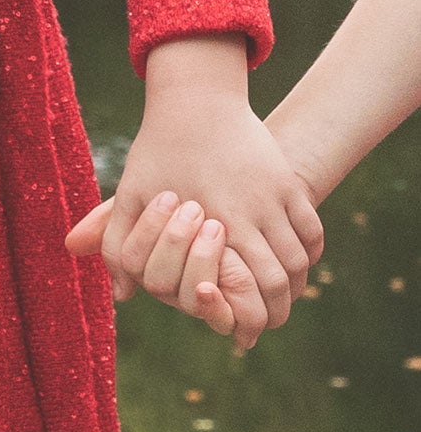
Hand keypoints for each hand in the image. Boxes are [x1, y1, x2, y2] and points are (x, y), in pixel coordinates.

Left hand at [62, 32, 320, 339]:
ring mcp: (276, 195)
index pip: (251, 287)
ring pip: (301, 258)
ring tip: (280, 297)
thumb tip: (124, 296)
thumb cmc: (157, 150)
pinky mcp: (288, 182)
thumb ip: (119, 246)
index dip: (250, 316)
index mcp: (216, 220)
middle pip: (282, 279)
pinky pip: (313, 230)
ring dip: (294, 283)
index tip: (243, 333)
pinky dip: (309, 254)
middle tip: (267, 321)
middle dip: (276, 308)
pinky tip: (295, 264)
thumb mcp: (130, 195)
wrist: (196, 99)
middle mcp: (253, 211)